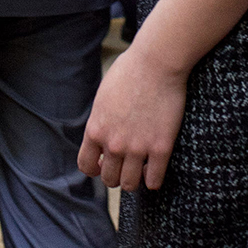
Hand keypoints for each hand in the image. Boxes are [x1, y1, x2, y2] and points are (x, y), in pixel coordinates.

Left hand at [77, 40, 186, 191]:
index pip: (86, 165)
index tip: (104, 165)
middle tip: (126, 166)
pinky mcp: (161, 148)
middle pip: (109, 179)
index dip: (95, 169)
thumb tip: (102, 135)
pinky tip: (155, 172)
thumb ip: (101, 120)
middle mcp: (113, 143)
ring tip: (140, 170)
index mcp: (96, 129)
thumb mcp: (103, 97)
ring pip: (130, 184)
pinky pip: (154, 180)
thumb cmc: (130, 72)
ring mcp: (137, 148)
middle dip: (116, 175)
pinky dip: (153, 180)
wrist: (157, 62)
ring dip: (134, 181)